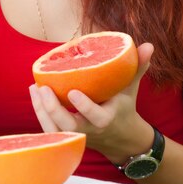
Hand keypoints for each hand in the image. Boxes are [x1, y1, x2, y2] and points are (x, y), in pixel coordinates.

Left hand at [29, 42, 154, 162]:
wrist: (121, 138)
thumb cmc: (124, 107)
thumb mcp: (131, 88)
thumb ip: (138, 67)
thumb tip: (148, 45)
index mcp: (107, 119)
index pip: (95, 117)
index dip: (84, 107)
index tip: (73, 92)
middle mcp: (90, 130)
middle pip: (70, 126)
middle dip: (54, 110)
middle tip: (43, 88)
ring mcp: (77, 135)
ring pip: (55, 130)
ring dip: (42, 111)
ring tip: (35, 87)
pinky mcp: (66, 136)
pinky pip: (50, 130)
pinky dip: (40, 113)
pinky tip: (34, 92)